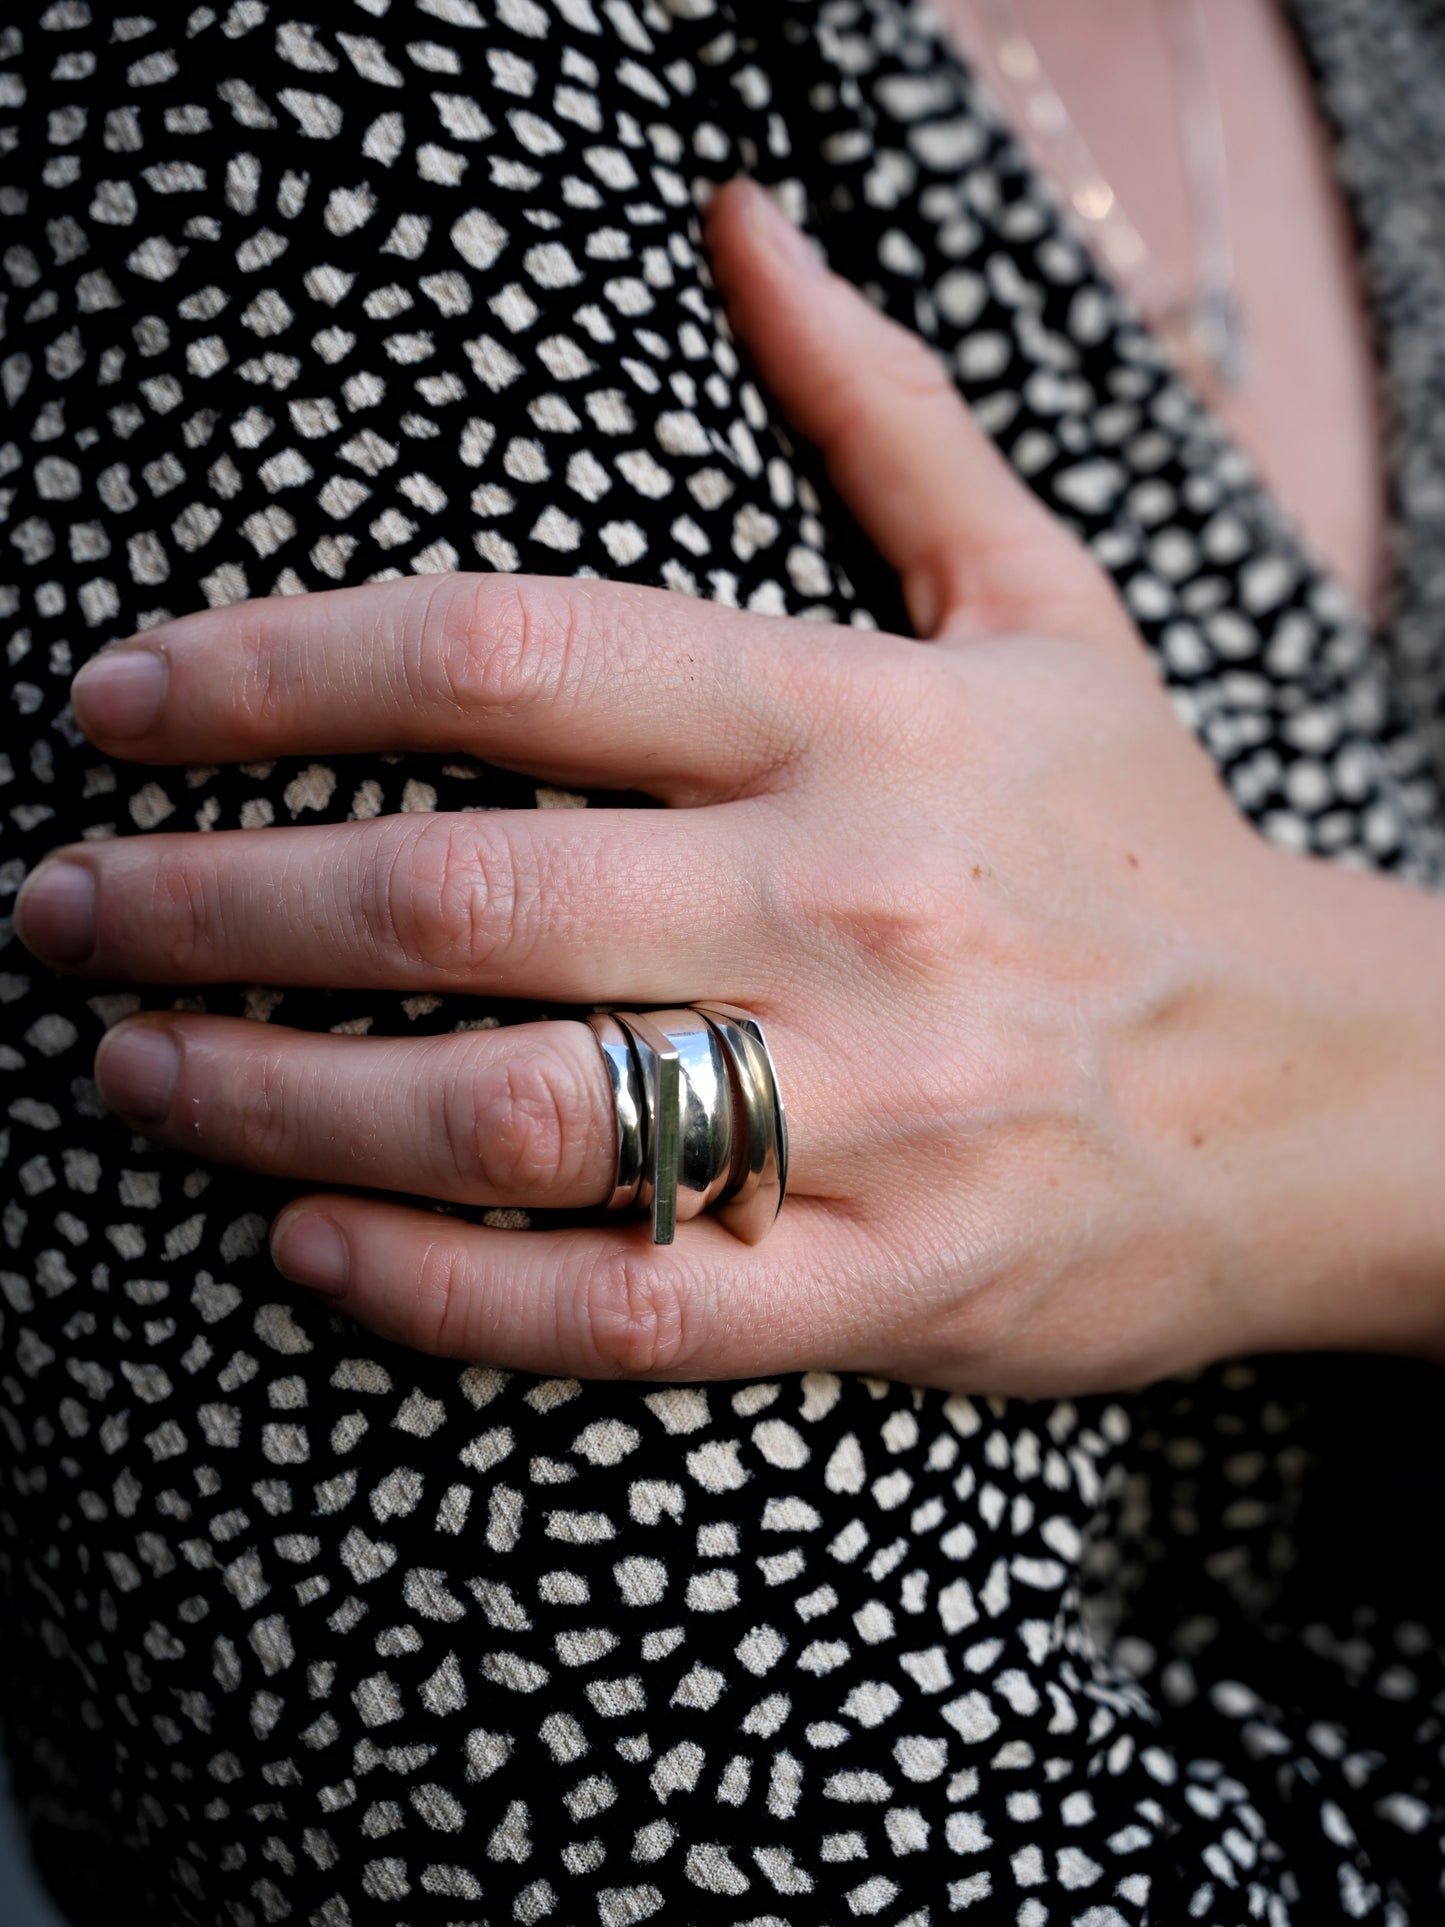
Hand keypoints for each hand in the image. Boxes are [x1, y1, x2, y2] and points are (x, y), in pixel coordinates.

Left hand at [17, 183, 1444, 1392]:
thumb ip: (881, 412)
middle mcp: (851, 904)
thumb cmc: (1145, 842)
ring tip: (127, 1071)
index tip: (118, 706)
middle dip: (203, 902)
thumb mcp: (1043, 604)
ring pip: (507, 1110)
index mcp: (862, 716)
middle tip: (55, 912)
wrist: (1323, 1089)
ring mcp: (872, 1111)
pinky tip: (300, 1247)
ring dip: (268, 1097)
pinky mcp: (886, 1285)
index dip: (271, 672)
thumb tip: (740, 217)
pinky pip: (616, 1304)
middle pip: (453, 893)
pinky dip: (429, 1289)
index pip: (504, 657)